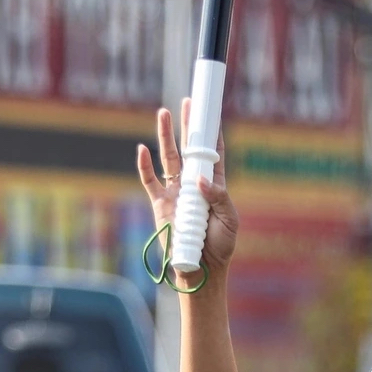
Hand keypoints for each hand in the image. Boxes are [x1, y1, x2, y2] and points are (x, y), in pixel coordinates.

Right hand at [135, 101, 238, 277]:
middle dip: (189, 125)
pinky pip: (150, 181)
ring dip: (166, 136)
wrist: (201, 268)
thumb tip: (200, 179)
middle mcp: (193, 184)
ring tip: (164, 112)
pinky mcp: (160, 204)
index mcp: (214, 185)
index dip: (213, 133)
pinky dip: (144, 165)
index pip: (213, 153)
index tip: (213, 111)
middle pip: (190, 148)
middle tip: (189, 102)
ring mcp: (175, 192)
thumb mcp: (228, 220)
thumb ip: (218, 197)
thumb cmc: (220, 246)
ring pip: (169, 158)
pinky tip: (142, 149)